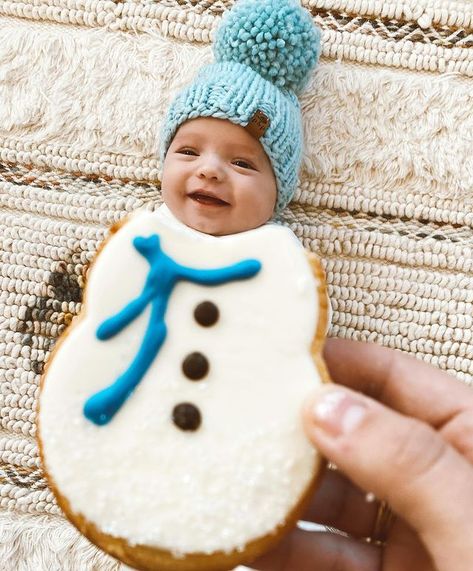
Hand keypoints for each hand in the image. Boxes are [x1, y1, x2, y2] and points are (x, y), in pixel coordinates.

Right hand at [252, 338, 472, 570]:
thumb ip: (408, 462)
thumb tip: (325, 406)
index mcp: (470, 439)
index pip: (392, 377)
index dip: (336, 362)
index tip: (276, 357)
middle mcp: (434, 478)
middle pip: (350, 435)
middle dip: (294, 431)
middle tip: (238, 421)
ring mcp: (409, 531)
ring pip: (330, 499)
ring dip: (282, 496)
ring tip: (232, 484)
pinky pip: (324, 555)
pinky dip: (284, 550)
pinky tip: (247, 544)